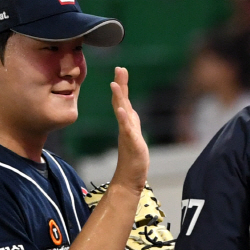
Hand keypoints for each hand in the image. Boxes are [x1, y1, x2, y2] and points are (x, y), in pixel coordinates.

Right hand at [110, 67, 148, 193]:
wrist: (129, 180)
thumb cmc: (133, 161)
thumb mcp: (134, 136)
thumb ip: (130, 122)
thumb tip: (126, 110)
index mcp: (127, 124)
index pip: (123, 101)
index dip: (122, 85)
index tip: (120, 70)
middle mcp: (126, 127)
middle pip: (121, 102)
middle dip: (120, 85)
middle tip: (119, 69)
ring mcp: (127, 135)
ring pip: (122, 113)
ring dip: (119, 99)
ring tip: (115, 85)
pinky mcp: (131, 144)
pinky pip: (126, 130)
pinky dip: (123, 119)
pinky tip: (121, 110)